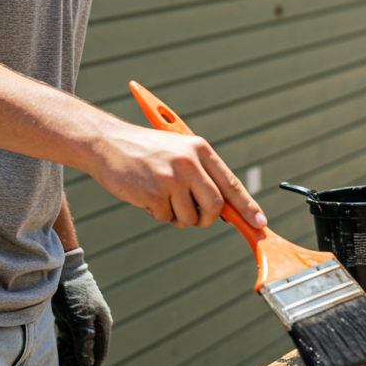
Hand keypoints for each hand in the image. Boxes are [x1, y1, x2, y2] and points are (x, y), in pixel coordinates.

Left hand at [53, 250, 111, 365]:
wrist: (61, 269)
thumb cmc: (74, 290)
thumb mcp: (80, 315)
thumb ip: (84, 340)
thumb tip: (88, 364)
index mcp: (101, 327)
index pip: (97, 357)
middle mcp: (93, 330)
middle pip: (85, 359)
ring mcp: (81, 327)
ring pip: (75, 355)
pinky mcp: (68, 325)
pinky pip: (66, 347)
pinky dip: (61, 358)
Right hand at [88, 121, 265, 229]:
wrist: (107, 142)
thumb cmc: (144, 150)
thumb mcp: (178, 152)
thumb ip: (202, 175)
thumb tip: (227, 207)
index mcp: (200, 149)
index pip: (231, 183)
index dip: (248, 207)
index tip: (259, 223)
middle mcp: (189, 162)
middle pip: (216, 207)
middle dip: (207, 218)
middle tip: (194, 215)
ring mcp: (172, 178)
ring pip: (191, 218)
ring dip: (178, 216)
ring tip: (161, 196)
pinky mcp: (154, 192)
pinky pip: (166, 218)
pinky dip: (158, 213)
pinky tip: (146, 194)